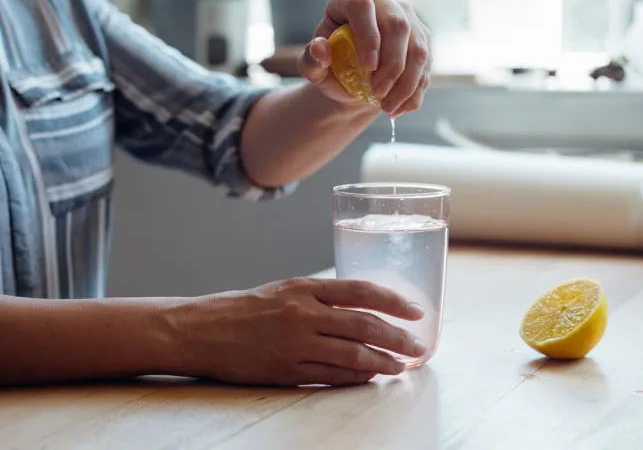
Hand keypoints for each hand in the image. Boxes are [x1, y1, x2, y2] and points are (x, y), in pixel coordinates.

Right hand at [171, 277, 426, 385]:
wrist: (202, 330)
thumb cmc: (246, 308)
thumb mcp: (285, 290)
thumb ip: (321, 298)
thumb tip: (362, 309)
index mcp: (305, 288)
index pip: (361, 291)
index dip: (393, 302)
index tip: (416, 311)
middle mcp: (304, 313)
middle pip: (364, 325)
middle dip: (397, 337)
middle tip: (418, 346)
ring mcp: (296, 343)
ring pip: (352, 354)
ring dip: (383, 361)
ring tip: (402, 365)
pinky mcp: (287, 370)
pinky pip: (331, 375)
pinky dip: (356, 377)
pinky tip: (372, 376)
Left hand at [297, 0, 431, 117]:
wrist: (354, 80)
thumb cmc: (332, 68)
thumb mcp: (314, 68)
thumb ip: (311, 60)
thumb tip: (320, 48)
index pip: (362, 7)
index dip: (368, 36)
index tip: (367, 67)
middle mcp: (382, 1)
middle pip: (397, 25)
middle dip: (392, 65)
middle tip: (378, 93)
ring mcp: (406, 17)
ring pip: (418, 48)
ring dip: (406, 83)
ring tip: (388, 107)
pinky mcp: (422, 38)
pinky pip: (427, 65)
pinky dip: (415, 91)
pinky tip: (399, 108)